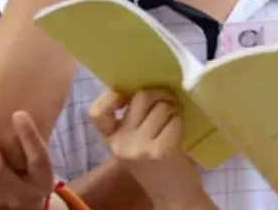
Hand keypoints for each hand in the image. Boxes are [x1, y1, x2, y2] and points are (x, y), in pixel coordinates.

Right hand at [89, 90, 210, 208]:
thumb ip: (132, 118)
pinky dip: (180, 122)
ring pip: (161, 106)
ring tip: (174, 121)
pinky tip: (178, 134)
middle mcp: (121, 143)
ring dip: (174, 109)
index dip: (111, 96)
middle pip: (140, 97)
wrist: (173, 195)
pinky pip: (174, 119)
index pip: (97, 112)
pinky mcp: (161, 150)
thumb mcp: (134, 142)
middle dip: (159, 95)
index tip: (127, 96)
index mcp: (111, 139)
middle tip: (168, 103)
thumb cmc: (156, 162)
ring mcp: (140, 147)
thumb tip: (144, 82)